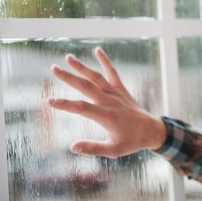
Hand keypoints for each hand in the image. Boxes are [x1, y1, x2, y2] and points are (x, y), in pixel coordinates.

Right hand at [47, 47, 165, 157]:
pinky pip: (113, 73)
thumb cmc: (131, 141)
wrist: (151, 130)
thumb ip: (93, 148)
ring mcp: (116, 94)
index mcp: (106, 116)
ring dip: (82, 67)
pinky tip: (98, 50)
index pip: (81, 108)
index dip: (65, 104)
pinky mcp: (121, 90)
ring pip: (97, 78)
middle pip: (86, 87)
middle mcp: (110, 102)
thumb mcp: (113, 150)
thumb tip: (72, 147)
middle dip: (69, 77)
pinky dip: (106, 61)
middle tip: (54, 68)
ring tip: (68, 57)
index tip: (49, 101)